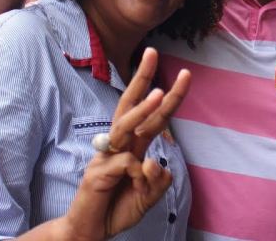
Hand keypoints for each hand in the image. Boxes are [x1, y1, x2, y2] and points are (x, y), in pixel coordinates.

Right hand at [63, 47, 190, 239]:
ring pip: (125, 126)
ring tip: (159, 93)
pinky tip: (135, 187)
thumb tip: (153, 164)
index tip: (184, 73)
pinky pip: (124, 165)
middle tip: (152, 51)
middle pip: (130, 105)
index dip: (168, 96)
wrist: (91, 232)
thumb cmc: (119, 207)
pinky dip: (137, 177)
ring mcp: (106, 157)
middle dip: (142, 77)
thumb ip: (156, 180)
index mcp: (133, 146)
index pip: (153, 115)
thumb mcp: (148, 195)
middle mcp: (119, 145)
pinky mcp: (96, 173)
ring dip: (142, 109)